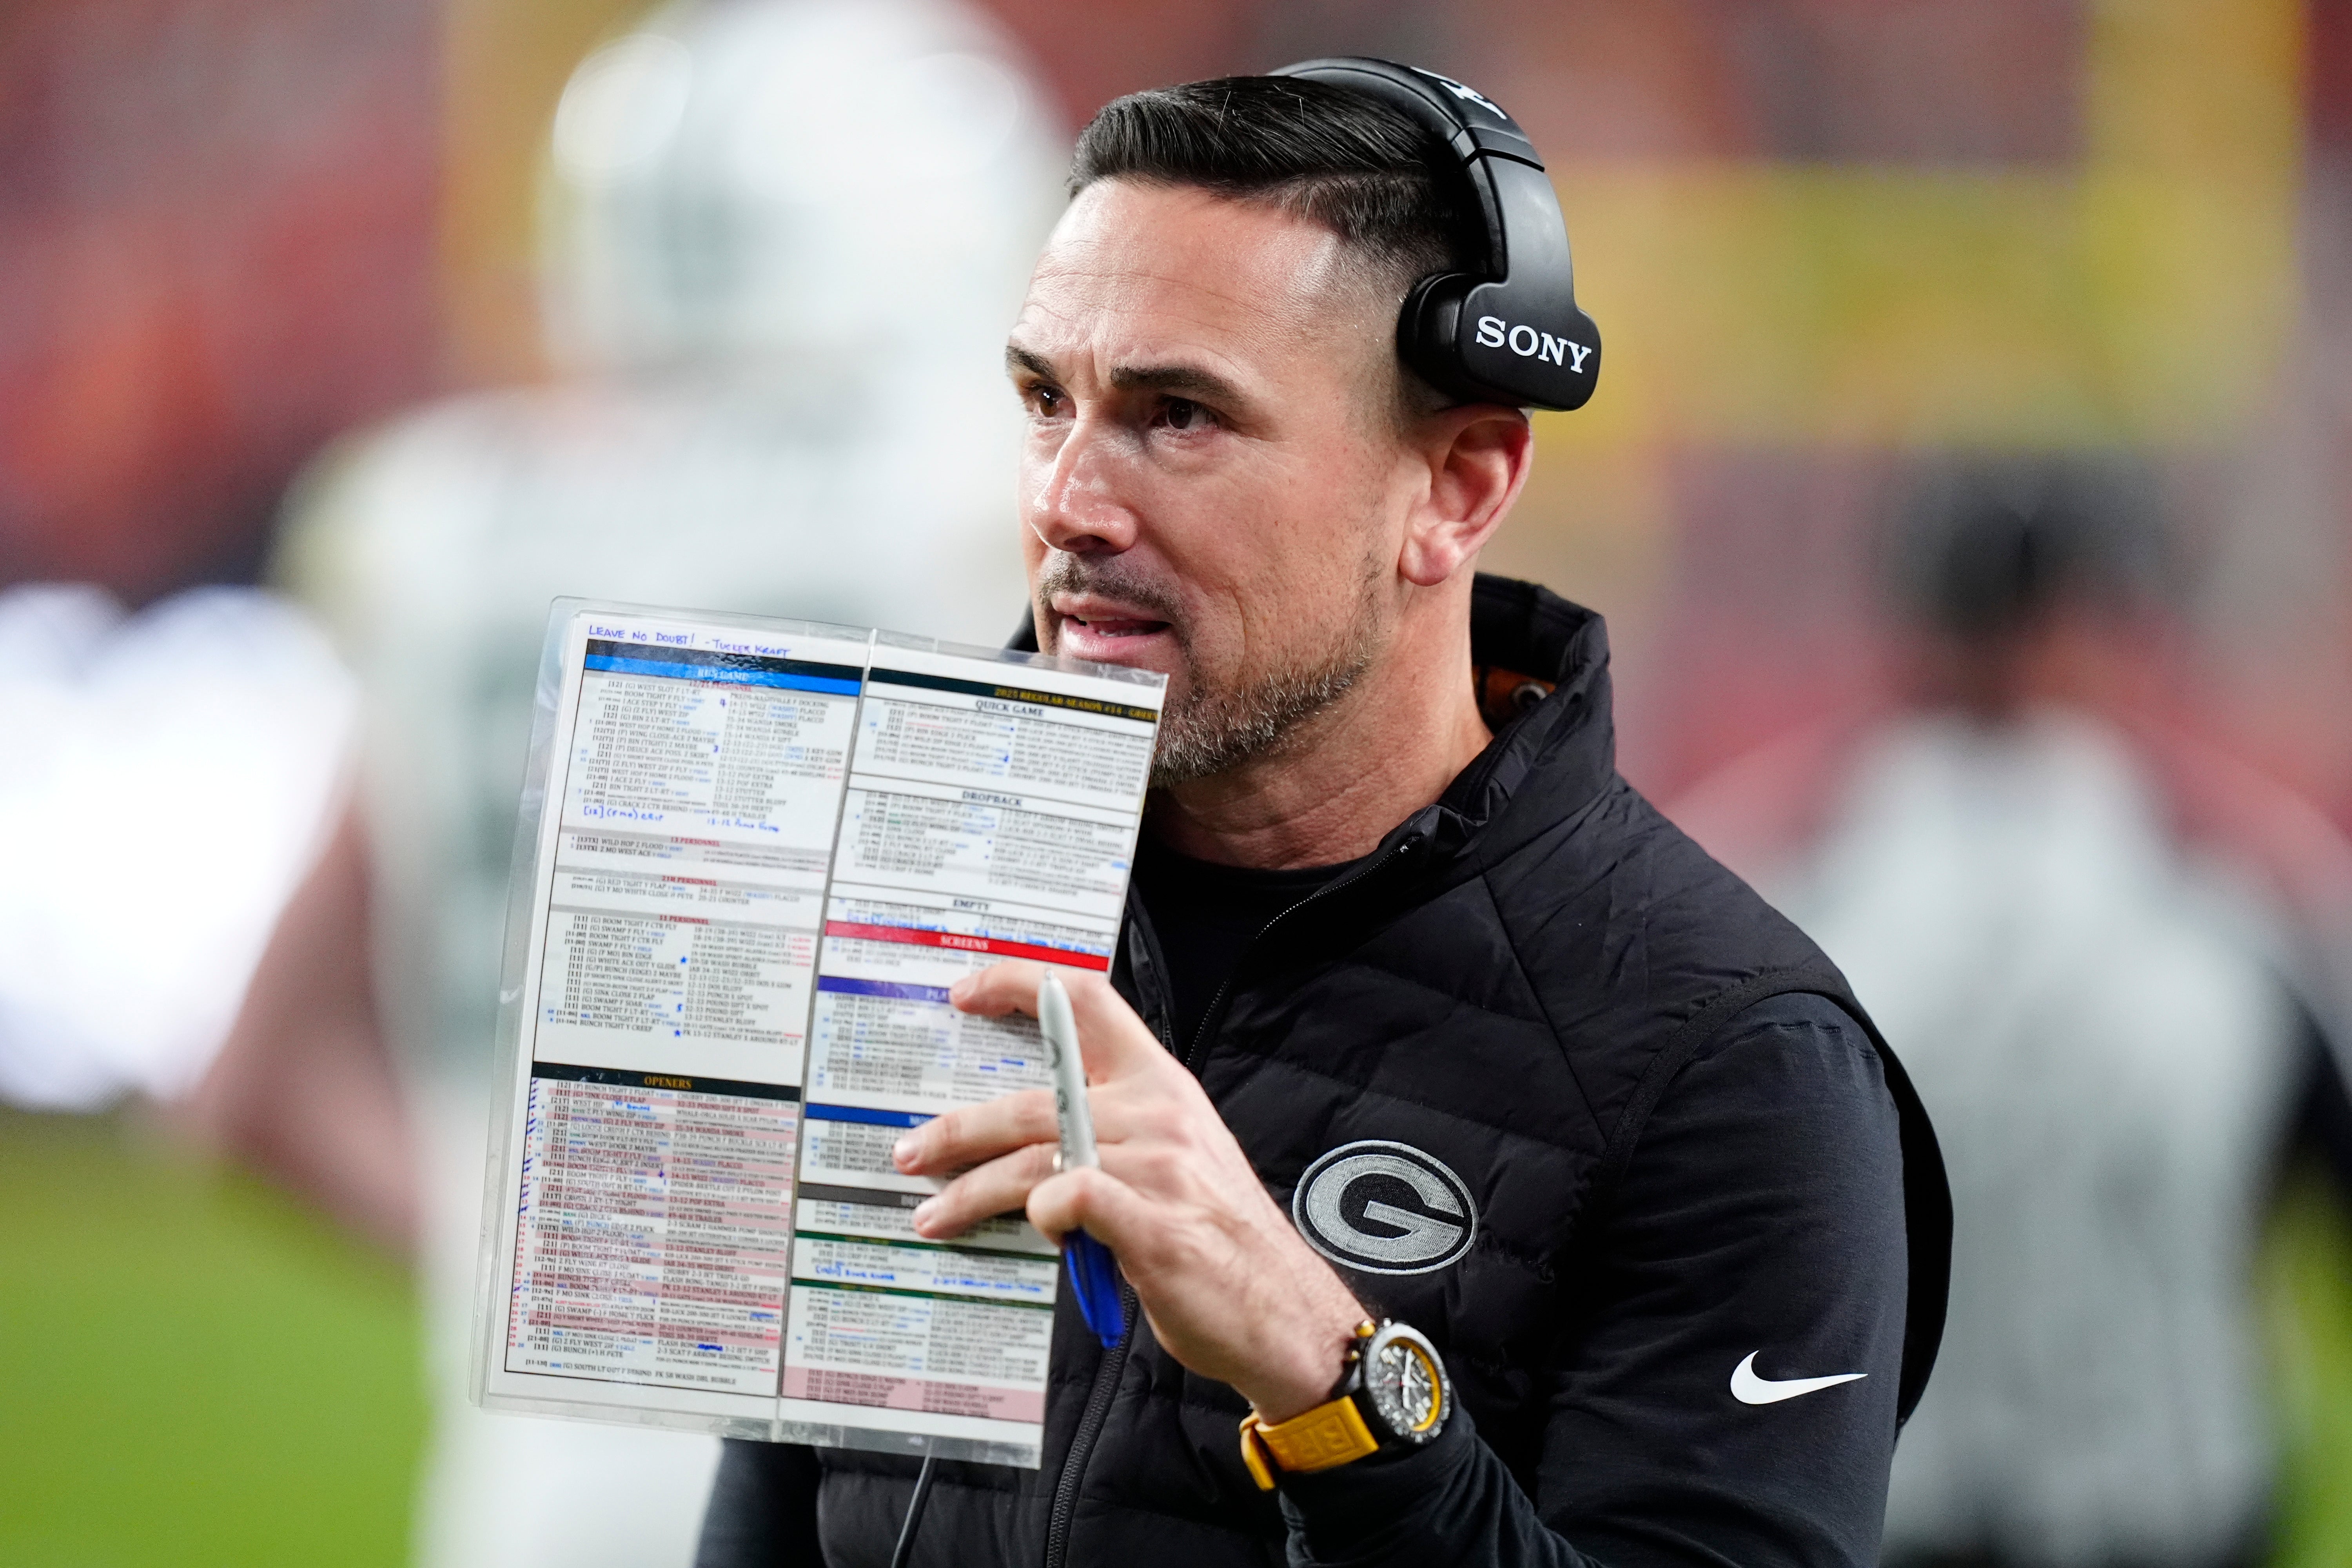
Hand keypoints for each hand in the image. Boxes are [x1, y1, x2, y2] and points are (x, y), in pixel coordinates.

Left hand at [890, 960, 1366, 1421]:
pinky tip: (1035, 1231)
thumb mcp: (1174, 1159)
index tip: (965, 991)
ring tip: (935, 1211)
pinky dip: (1040, 1214)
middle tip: (915, 1151)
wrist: (1281, 1310)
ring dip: (971, 1188)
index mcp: (1163, 1085)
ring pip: (1035, 1155)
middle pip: (1035, 1096)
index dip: (1018, 985)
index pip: (1084, 1002)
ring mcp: (1158, 1168)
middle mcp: (1159, 1113)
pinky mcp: (1153, 1226)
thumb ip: (1110, 1132)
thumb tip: (1030, 1138)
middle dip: (959, 1127)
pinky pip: (1070, 1197)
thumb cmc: (1218, 1239)